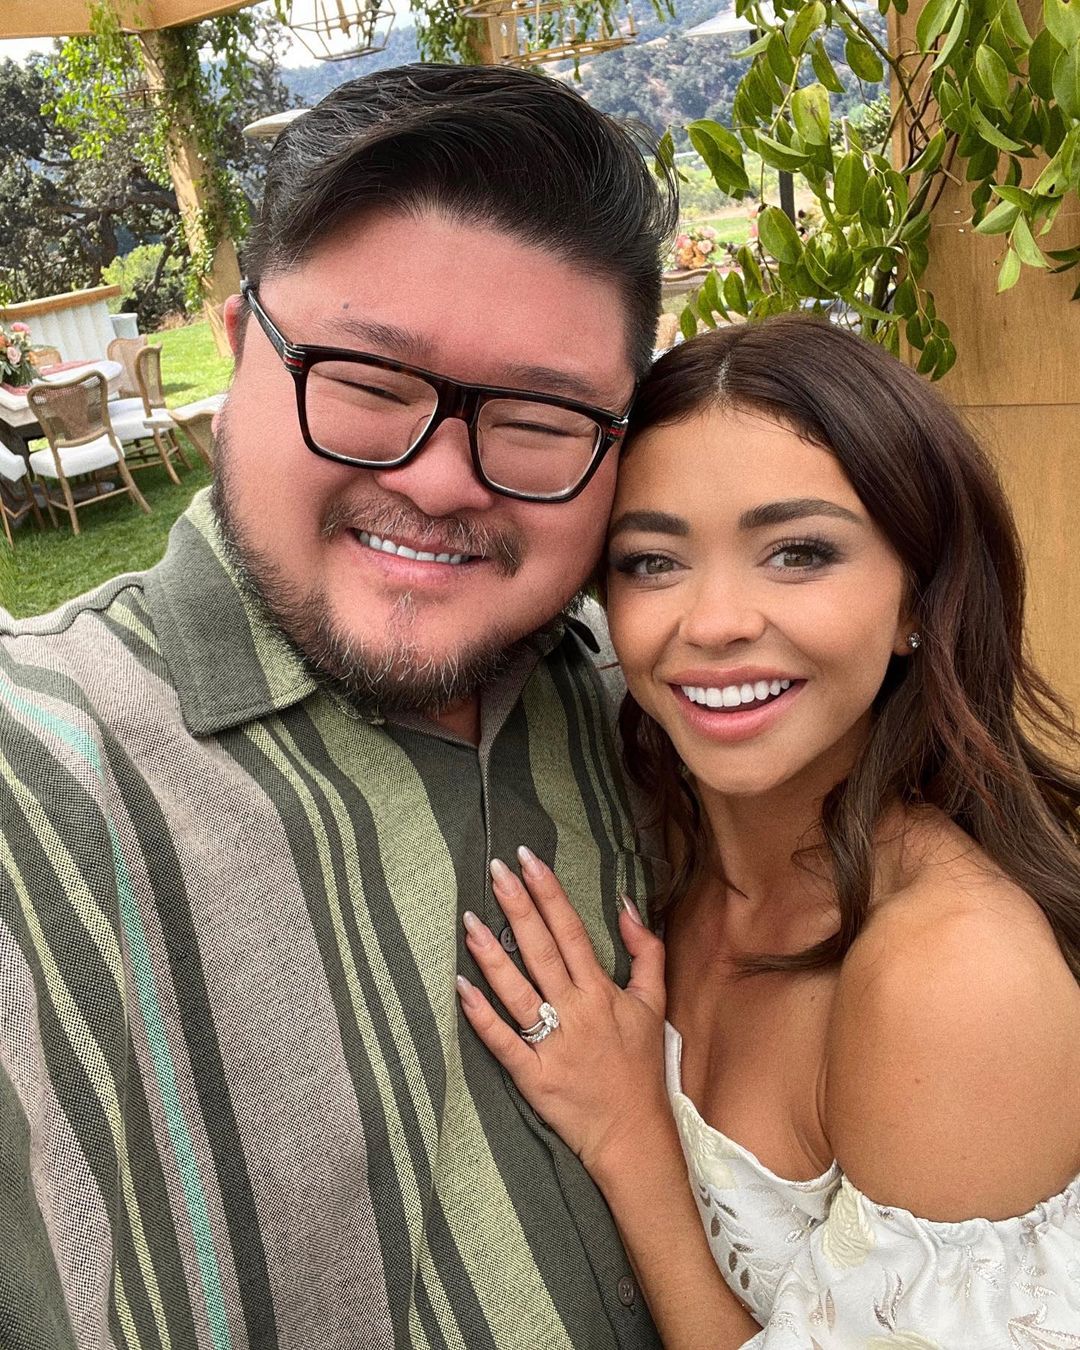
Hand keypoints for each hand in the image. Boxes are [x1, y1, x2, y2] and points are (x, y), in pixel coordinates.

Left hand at [456, 846, 670, 1181]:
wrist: (634, 1136)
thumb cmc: (640, 1068)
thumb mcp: (654, 1004)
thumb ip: (646, 952)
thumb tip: (628, 905)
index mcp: (601, 991)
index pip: (571, 930)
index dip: (549, 892)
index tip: (529, 859)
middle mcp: (575, 1012)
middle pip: (541, 950)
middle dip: (518, 906)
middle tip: (494, 869)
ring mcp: (552, 1044)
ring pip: (516, 991)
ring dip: (491, 954)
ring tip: (468, 919)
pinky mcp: (533, 1076)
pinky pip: (503, 1041)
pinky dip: (481, 1016)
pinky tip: (460, 987)